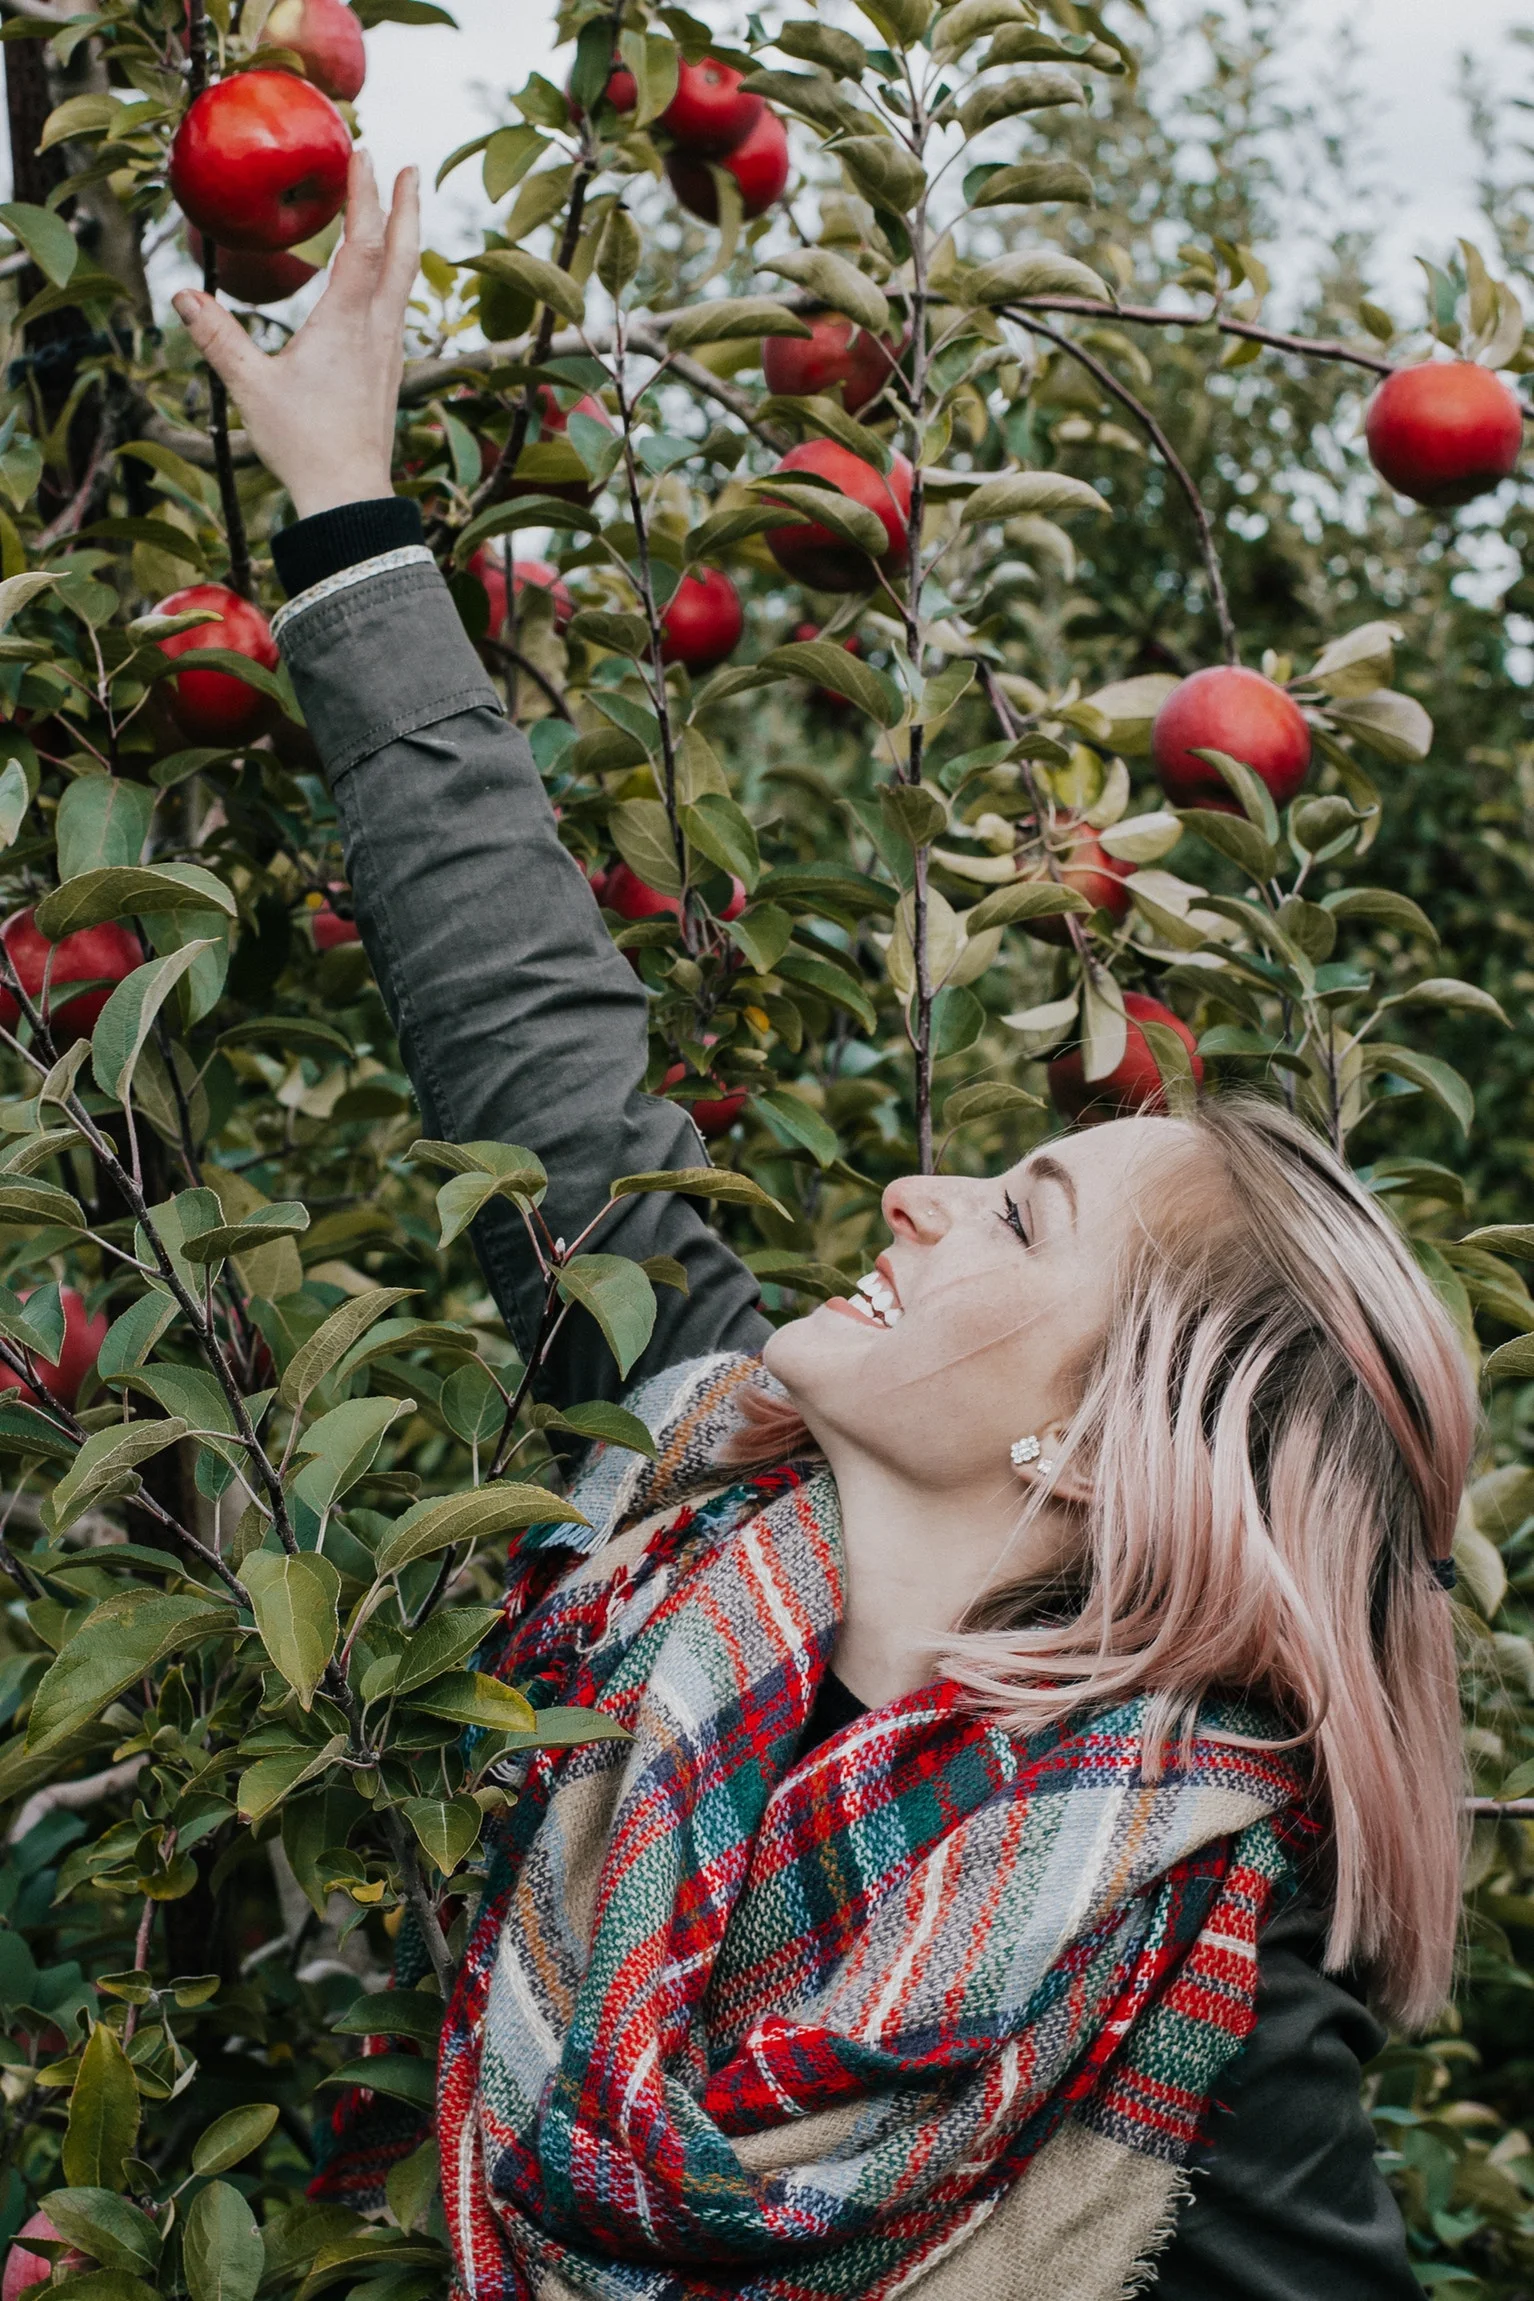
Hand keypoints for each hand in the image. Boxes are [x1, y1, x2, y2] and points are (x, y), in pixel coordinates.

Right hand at [172, 153, 419, 520]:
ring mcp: (389, 353)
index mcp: (347, 324)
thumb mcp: (251, 388)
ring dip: (405, 241)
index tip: (368, 154)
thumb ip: (219, 338)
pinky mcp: (390, 373)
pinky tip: (386, 283)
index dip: (366, 195)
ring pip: (404, 283)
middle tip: (412, 168)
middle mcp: (378, 331)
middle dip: (406, 208)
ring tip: (403, 212)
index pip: (364, 242)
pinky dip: (395, 279)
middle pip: (401, 255)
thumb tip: (183, 295)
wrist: (349, 497)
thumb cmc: (304, 445)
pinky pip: (396, 310)